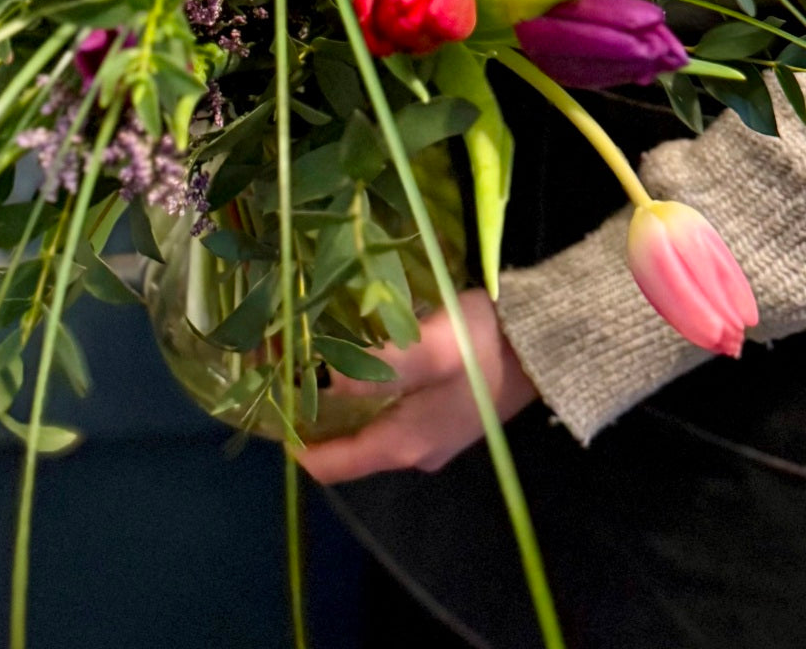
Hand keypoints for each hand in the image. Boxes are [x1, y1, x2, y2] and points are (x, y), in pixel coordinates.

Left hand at [296, 289, 537, 482]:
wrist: (548, 344)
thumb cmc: (484, 343)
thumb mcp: (429, 348)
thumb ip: (378, 366)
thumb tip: (325, 383)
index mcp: (403, 445)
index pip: (330, 464)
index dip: (292, 439)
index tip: (260, 403)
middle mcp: (412, 450)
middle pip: (344, 445)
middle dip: (308, 412)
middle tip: (276, 368)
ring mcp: (431, 434)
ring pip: (364, 425)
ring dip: (332, 399)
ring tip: (300, 358)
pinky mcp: (444, 413)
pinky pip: (386, 411)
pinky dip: (359, 391)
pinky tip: (348, 357)